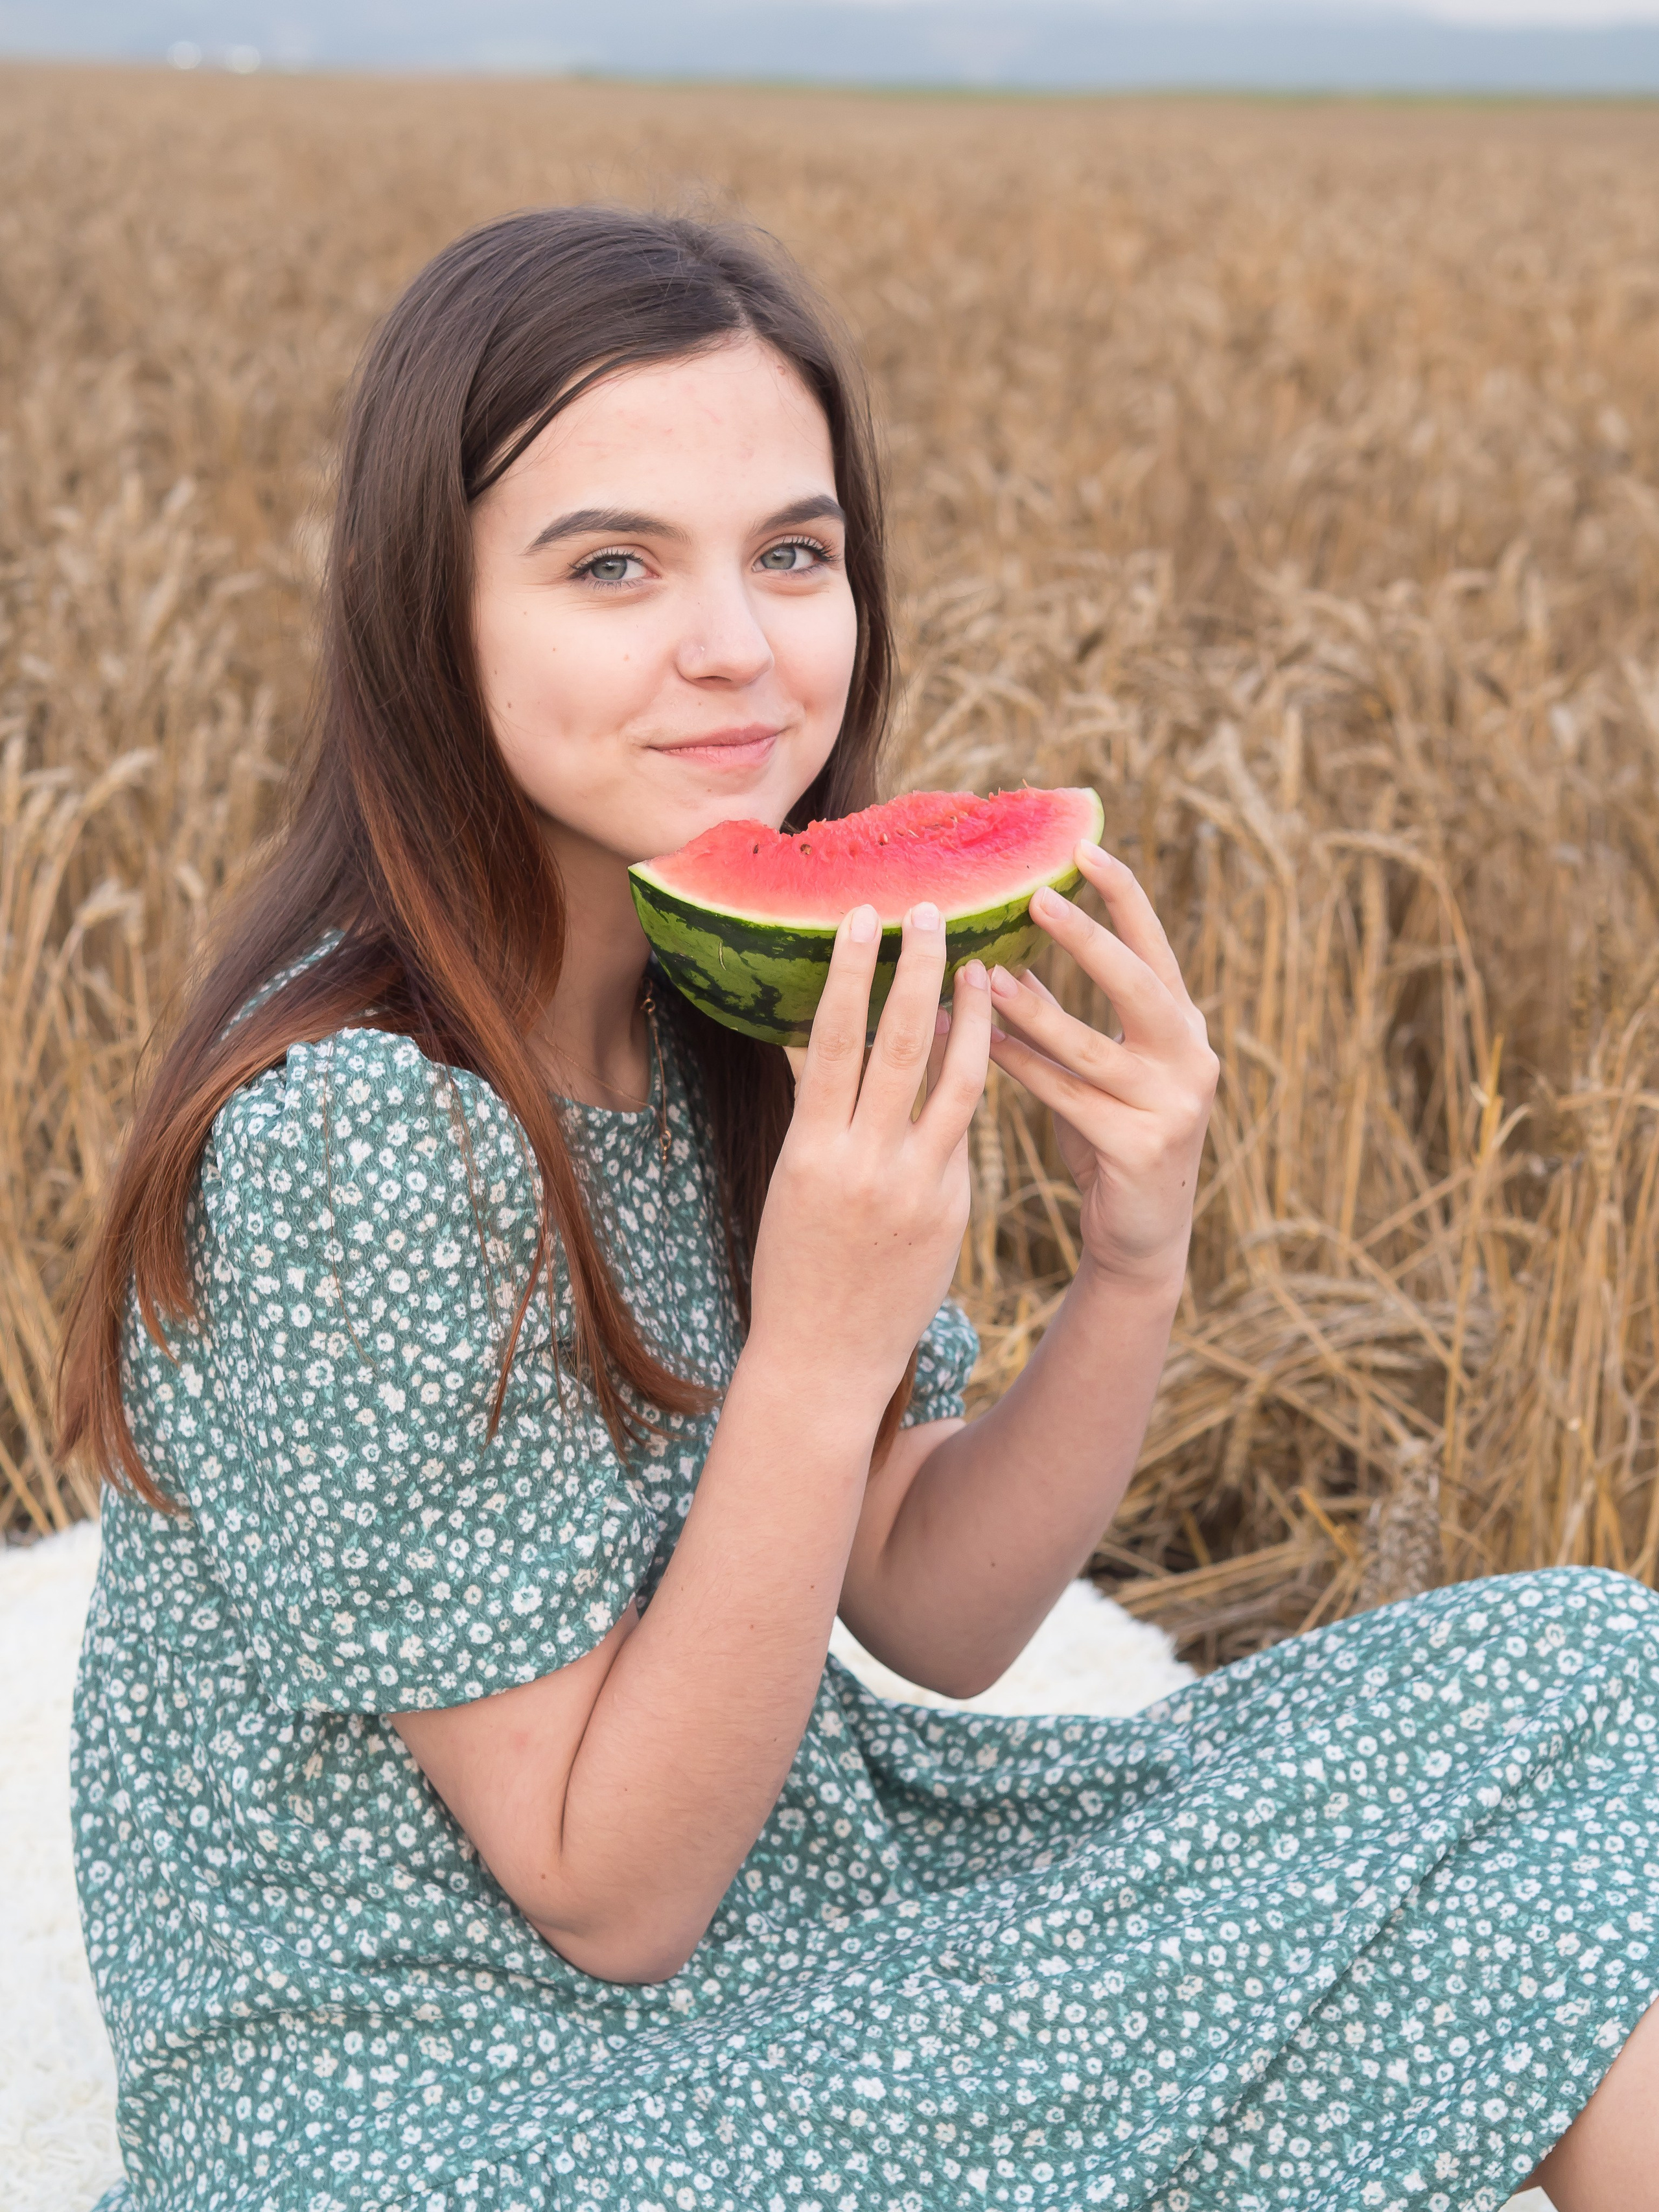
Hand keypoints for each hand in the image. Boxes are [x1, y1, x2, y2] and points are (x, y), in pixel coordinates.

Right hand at [749, 901, 991, 1415]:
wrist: (823, 1359)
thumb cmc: (796, 1266)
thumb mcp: (794, 1184)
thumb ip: (825, 1120)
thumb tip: (843, 1051)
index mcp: (811, 1147)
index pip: (832, 1039)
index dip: (848, 972)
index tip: (862, 918)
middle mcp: (863, 1159)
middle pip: (899, 1043)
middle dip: (918, 970)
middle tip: (934, 911)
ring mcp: (914, 1184)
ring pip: (954, 1081)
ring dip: (972, 1016)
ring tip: (983, 966)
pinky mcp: (950, 1207)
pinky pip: (963, 1130)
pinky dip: (973, 1080)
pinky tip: (982, 1044)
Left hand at [986, 841, 1217, 1292]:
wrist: (1141, 1238)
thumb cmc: (1111, 1139)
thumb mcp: (1099, 1072)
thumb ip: (1065, 1020)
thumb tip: (1004, 963)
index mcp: (1183, 1028)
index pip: (1156, 948)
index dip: (1124, 896)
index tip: (1086, 847)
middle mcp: (1190, 1059)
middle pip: (1137, 984)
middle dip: (1087, 939)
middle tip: (1038, 897)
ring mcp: (1172, 1105)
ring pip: (1090, 1045)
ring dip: (1031, 1008)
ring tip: (983, 974)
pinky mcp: (1141, 1147)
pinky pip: (1066, 1096)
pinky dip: (1020, 1066)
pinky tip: (978, 1044)